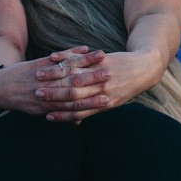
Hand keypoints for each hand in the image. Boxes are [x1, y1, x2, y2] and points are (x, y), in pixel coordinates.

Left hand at [0, 48, 105, 115]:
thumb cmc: (20, 99)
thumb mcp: (38, 108)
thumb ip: (57, 112)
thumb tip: (75, 122)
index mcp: (50, 105)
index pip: (76, 103)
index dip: (93, 98)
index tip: (110, 94)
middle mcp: (47, 94)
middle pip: (75, 86)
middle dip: (95, 78)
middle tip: (112, 73)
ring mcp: (42, 80)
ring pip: (68, 70)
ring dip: (87, 63)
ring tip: (105, 57)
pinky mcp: (37, 67)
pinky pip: (58, 59)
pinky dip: (72, 53)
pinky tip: (86, 47)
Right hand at [33, 47, 163, 122]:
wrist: (144, 70)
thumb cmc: (126, 87)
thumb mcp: (112, 102)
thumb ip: (92, 110)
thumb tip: (76, 122)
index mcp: (104, 103)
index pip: (78, 111)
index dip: (61, 114)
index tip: (45, 114)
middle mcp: (103, 91)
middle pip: (73, 95)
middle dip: (53, 95)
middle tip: (36, 95)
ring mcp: (103, 75)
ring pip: (74, 77)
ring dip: (54, 76)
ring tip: (38, 76)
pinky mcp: (104, 60)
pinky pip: (81, 59)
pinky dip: (64, 58)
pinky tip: (51, 58)